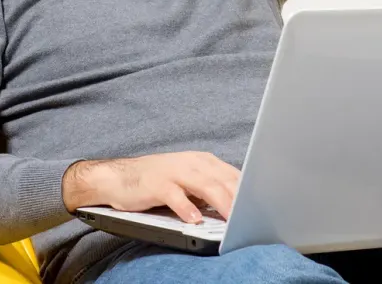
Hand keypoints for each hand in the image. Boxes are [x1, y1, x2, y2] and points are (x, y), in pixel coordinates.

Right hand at [63, 152, 240, 222]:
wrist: (118, 177)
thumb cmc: (158, 181)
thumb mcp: (189, 182)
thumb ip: (212, 191)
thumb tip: (239, 207)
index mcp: (204, 162)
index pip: (234, 176)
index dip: (250, 193)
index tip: (263, 208)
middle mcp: (192, 163)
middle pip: (224, 180)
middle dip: (241, 199)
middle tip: (254, 217)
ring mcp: (174, 171)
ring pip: (205, 185)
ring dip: (221, 202)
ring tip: (232, 218)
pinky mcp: (156, 184)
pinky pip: (175, 195)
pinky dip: (186, 207)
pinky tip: (194, 219)